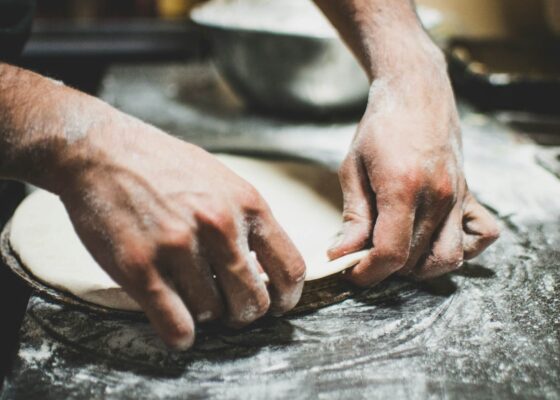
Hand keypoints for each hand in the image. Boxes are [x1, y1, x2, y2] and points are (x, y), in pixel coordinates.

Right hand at [58, 115, 304, 348]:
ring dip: (206, 317)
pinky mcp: (139, 267)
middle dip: (244, 313)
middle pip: (254, 302)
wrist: (101, 151)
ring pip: (212, 315)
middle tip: (228, 307)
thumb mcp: (222, 181)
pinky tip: (178, 329)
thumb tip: (264, 268)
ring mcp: (178, 247)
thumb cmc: (165, 167)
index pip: (290, 269)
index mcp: (246, 204)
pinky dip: (181, 336)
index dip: (287, 297)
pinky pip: (175, 325)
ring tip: (191, 297)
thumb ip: (246, 221)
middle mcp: (218, 226)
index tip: (276, 304)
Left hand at [329, 55, 498, 285]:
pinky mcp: (470, 193)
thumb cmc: (379, 127)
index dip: (369, 272)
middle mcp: (437, 196)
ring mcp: (459, 196)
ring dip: (419, 266)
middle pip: (415, 259)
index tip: (351, 272)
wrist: (416, 92)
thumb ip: (353, 216)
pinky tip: (433, 239)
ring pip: (447, 257)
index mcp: (403, 188)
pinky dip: (461, 248)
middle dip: (385, 268)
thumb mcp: (352, 168)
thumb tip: (342, 254)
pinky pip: (480, 236)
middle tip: (363, 255)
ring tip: (394, 251)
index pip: (391, 252)